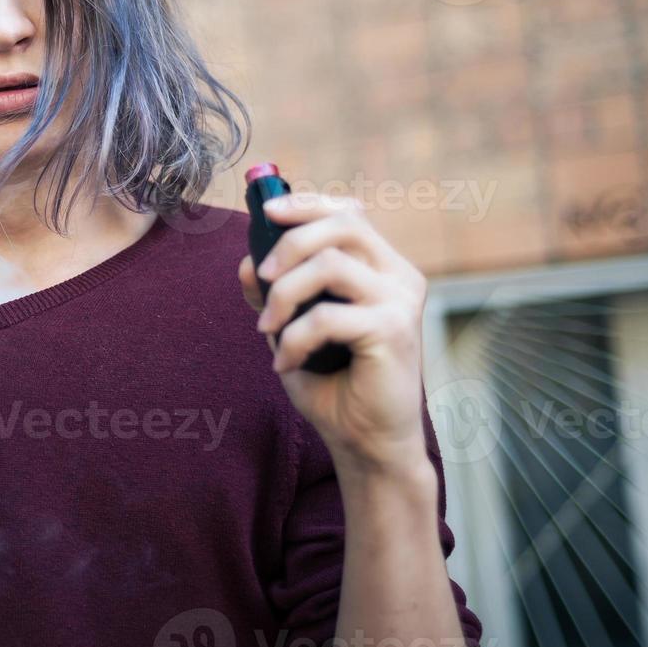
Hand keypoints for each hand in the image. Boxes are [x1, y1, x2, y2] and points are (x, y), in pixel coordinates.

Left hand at [237, 192, 429, 473]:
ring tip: (267, 328)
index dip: (308, 204)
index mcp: (383, 268)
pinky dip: (293, 338)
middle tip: (262, 276)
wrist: (366, 442)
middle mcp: (400, 276)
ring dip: (284, 293)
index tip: (266, 212)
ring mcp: (401, 301)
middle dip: (289, 241)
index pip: (350, 213)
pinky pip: (327, 317)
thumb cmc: (334, 384)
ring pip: (330, 264)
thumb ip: (275, 293)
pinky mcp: (394, 330)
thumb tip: (246, 262)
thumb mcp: (294, 329)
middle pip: (344, 224)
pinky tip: (285, 363)